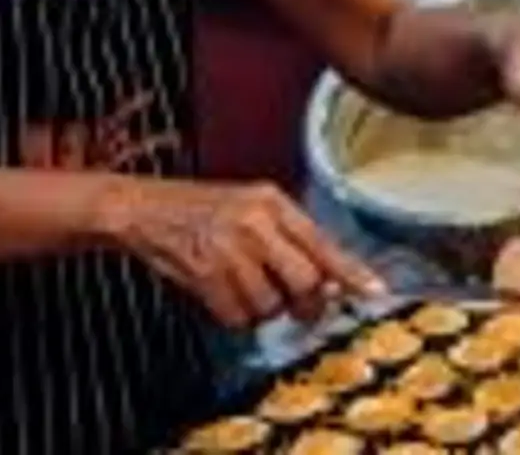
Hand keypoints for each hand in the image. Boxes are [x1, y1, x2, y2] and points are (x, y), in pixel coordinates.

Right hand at [99, 179, 384, 329]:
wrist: (144, 209)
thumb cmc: (200, 209)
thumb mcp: (251, 207)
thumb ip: (290, 237)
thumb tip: (328, 279)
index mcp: (272, 202)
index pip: (323, 242)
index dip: (351, 272)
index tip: (375, 292)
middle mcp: (256, 222)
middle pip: (305, 281)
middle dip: (304, 302)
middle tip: (295, 304)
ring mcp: (231, 248)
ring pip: (271, 304)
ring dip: (259, 308)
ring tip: (239, 284)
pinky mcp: (206, 274)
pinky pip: (238, 317)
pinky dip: (232, 315)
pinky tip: (219, 292)